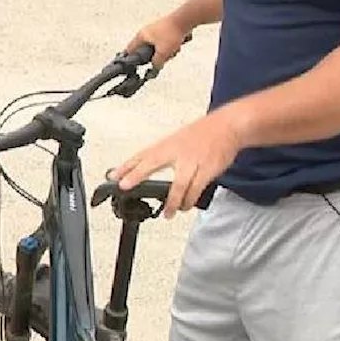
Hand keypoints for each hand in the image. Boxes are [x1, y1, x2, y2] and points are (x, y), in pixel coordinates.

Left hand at [108, 109, 244, 218]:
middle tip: (124, 185)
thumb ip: (163, 155)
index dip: (126, 165)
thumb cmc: (202, 134)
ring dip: (172, 202)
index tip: (112, 175)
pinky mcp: (207, 169)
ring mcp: (192, 161)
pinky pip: (196, 189)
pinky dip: (189, 200)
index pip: (142, 155)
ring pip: (178, 185)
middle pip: (151, 163)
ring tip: (167, 213)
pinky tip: (185, 207)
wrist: (227, 127)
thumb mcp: (177, 140)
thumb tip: (144, 168)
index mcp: (167, 144)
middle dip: (136, 175)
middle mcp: (176, 151)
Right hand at [126, 16, 191, 68]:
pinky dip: (171, 46)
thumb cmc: (171, 33)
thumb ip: (157, 63)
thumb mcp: (163, 53)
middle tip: (163, 57)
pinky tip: (178, 44)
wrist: (184, 20)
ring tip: (173, 49)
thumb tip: (154, 68)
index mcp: (141, 36)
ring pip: (157, 47)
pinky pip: (165, 42)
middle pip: (146, 50)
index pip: (130, 50)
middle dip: (157, 56)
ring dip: (166, 51)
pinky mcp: (164, 29)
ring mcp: (155, 30)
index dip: (131, 59)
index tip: (135, 65)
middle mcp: (146, 32)